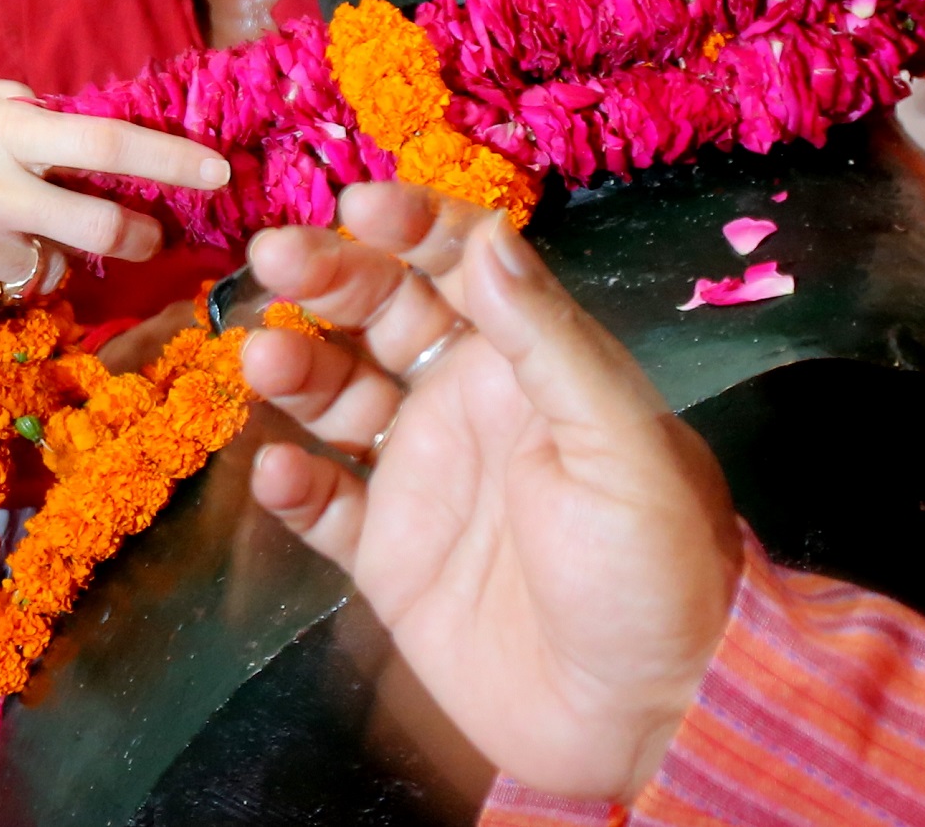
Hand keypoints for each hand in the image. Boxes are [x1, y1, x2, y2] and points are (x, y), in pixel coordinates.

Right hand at [0, 80, 228, 309]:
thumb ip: (7, 107)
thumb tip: (64, 118)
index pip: (104, 146)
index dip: (170, 160)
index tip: (217, 171)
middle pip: (103, 228)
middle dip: (139, 236)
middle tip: (142, 234)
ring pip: (51, 270)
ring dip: (48, 258)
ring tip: (0, 234)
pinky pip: (0, 296)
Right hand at [241, 181, 740, 801]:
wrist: (652, 718)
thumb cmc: (658, 571)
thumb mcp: (621, 443)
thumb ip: (550, 340)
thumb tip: (485, 238)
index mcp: (534, 368)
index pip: (465, 268)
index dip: (413, 226)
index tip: (361, 207)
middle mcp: (472, 408)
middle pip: (383, 314)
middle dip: (328, 275)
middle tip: (275, 257)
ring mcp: (425, 481)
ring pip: (337, 396)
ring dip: (297, 368)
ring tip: (266, 361)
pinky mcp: (391, 559)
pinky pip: (324, 504)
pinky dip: (291, 482)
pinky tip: (278, 470)